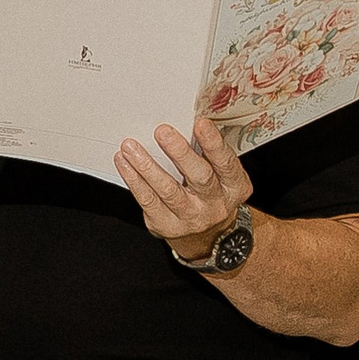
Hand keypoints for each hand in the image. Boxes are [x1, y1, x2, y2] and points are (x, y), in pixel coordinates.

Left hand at [115, 116, 254, 263]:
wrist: (208, 235)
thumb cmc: (211, 194)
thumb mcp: (222, 176)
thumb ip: (209, 156)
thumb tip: (185, 124)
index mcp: (234, 186)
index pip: (226, 163)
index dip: (214, 144)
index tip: (201, 124)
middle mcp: (215, 204)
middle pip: (199, 177)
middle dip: (180, 153)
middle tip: (161, 132)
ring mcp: (191, 217)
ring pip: (168, 190)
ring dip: (147, 166)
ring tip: (130, 147)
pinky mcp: (166, 225)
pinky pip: (148, 201)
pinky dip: (134, 180)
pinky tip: (124, 163)